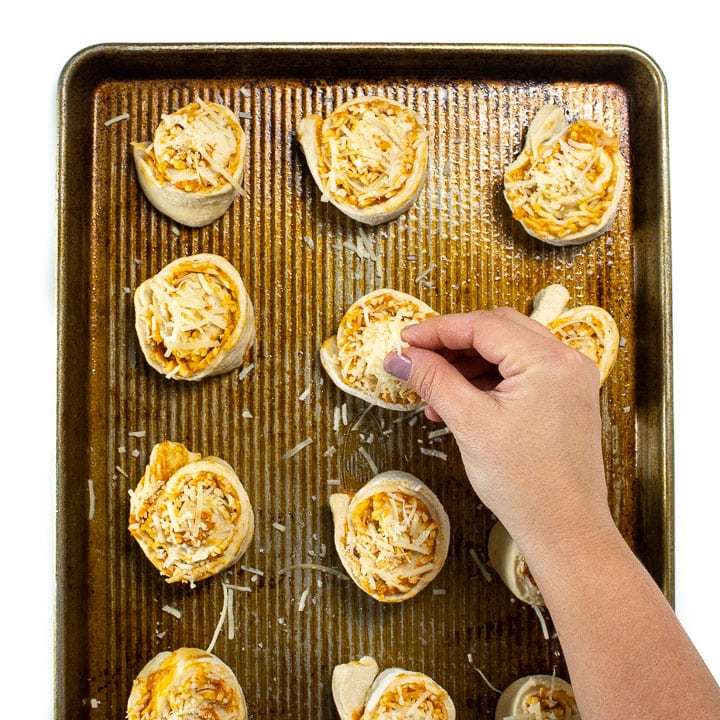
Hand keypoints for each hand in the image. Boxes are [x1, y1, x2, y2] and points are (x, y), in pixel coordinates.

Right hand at [383, 307, 615, 565]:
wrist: (564, 529)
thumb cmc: (523, 483)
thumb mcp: (470, 424)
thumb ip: (433, 380)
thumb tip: (399, 356)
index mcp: (548, 360)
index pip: (483, 325)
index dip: (438, 329)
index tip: (404, 339)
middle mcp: (566, 360)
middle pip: (497, 329)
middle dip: (452, 342)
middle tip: (416, 358)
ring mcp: (569, 378)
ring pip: (507, 350)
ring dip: (467, 363)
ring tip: (432, 390)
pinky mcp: (565, 396)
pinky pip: (519, 372)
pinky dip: (486, 379)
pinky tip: (457, 401)